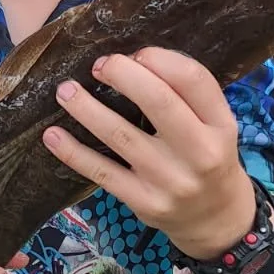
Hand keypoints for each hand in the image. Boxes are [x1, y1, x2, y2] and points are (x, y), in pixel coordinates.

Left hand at [43, 47, 256, 261]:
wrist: (215, 218)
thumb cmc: (207, 157)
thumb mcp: (215, 124)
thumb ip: (187, 94)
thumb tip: (133, 60)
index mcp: (221, 124)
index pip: (192, 79)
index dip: (159, 59)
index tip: (135, 54)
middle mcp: (200, 152)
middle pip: (158, 102)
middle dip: (122, 74)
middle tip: (98, 65)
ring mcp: (170, 179)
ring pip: (120, 135)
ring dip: (86, 108)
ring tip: (65, 91)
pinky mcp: (144, 201)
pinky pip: (102, 172)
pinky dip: (73, 152)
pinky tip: (52, 135)